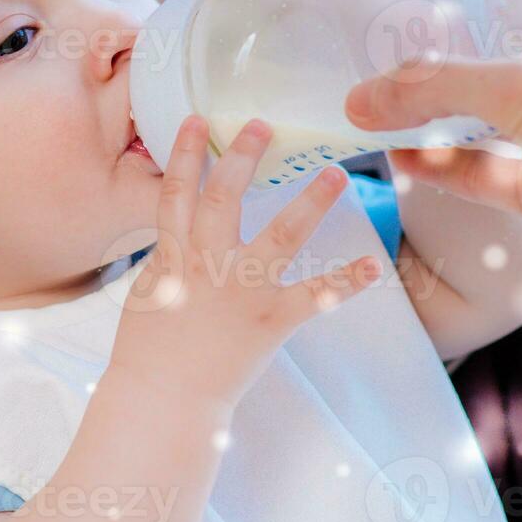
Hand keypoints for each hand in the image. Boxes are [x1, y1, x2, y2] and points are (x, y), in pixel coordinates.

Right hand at [108, 115, 379, 410]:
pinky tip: (371, 265)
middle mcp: (207, 264)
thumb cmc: (150, 350)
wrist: (162, 400)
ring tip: (335, 174)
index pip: (177, 193)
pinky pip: (313, 297)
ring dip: (310, 202)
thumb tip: (178, 227)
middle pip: (224, 198)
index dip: (187, 154)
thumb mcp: (150, 291)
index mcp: (173, 256)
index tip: (199, 120)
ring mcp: (241, 291)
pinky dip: (344, 282)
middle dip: (244, 157)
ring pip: (279, 235)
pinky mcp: (270, 320)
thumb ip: (168, 255)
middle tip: (263, 125)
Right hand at [344, 0, 521, 296]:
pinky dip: (441, 161)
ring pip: (488, 100)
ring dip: (435, 98)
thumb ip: (436, 86)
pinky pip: (483, 165)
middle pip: (505, 17)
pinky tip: (398, 158)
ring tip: (376, 93)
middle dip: (447, 16)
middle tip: (388, 19)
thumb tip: (358, 101)